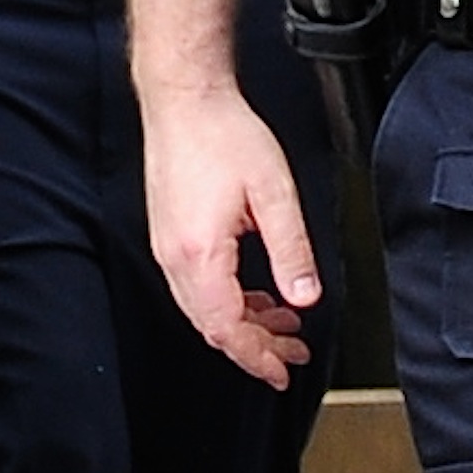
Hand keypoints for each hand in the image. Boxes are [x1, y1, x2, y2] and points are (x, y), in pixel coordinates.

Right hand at [140, 83, 324, 393]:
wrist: (185, 101)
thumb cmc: (222, 134)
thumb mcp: (274, 194)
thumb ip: (292, 250)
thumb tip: (306, 295)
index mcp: (200, 253)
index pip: (227, 327)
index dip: (257, 356)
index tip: (281, 370)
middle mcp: (175, 257)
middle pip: (212, 326)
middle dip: (254, 347)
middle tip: (291, 355)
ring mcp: (167, 248)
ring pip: (203, 310)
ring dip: (243, 324)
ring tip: (282, 326)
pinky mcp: (169, 236)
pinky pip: (196, 288)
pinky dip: (228, 302)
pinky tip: (255, 296)